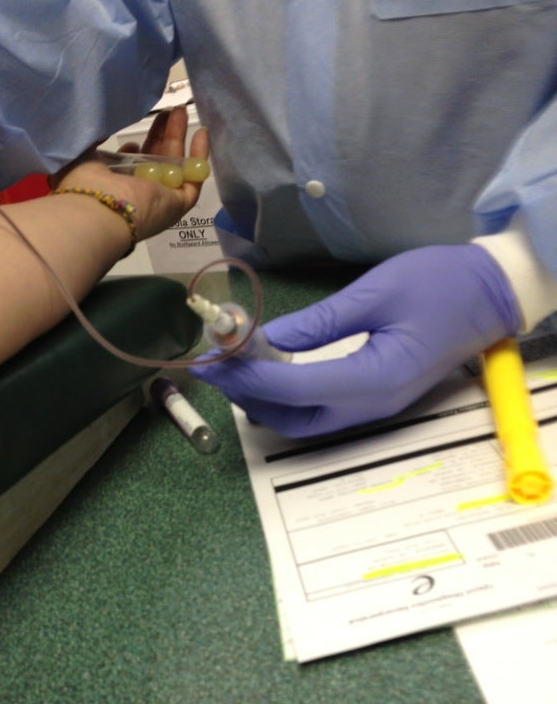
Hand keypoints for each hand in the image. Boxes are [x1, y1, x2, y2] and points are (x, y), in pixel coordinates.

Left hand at [50, 105, 208, 241]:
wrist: (98, 211)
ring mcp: (160, 201)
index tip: (132, 136)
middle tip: (167, 111)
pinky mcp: (178, 203)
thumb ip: (92, 139)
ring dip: (179, 138)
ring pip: (176, 166)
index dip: (134, 151)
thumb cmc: (84, 184)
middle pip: (156, 162)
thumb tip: (99, 125)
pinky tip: (201, 132)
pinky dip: (200, 156)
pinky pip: (195, 179)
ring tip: (180, 110)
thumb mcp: (82, 154)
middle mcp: (138, 196)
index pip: (130, 170)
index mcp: (115, 189)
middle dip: (161, 136)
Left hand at [190, 244, 520, 436]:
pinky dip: (283, 396)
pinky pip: (317, 410)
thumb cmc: (442, 284)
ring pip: (301, 420)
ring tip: (229, 363)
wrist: (492, 294)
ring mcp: (373, 408)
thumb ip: (319, 322)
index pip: (294, 390)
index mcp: (376, 380)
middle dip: (245, 393)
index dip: (248, 375)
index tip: (213, 355)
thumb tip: (266, 338)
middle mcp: (371, 406)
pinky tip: (265, 369)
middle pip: (290, 418)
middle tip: (211, 361)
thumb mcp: (376, 292)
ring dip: (261, 398)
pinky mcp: (372, 398)